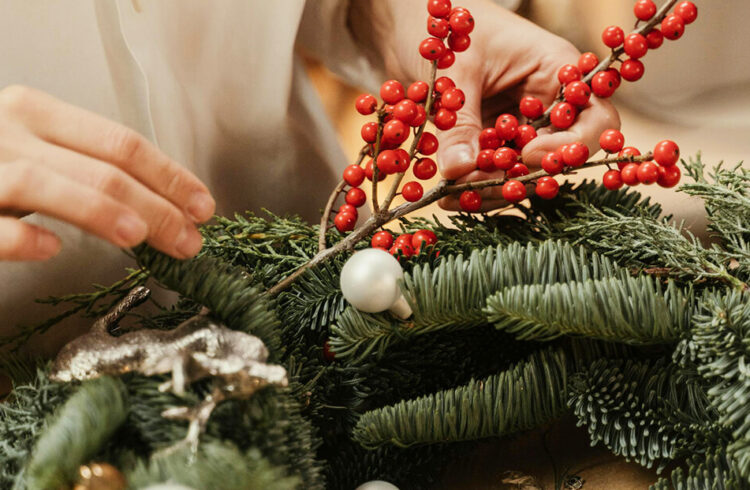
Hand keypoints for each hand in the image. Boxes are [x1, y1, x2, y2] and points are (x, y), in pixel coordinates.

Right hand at [0, 86, 214, 259]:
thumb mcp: (42, 150)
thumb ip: (91, 166)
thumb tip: (168, 202)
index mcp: (37, 113)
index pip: (121, 142)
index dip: (169, 176)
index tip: (202, 206)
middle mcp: (8, 133)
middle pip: (99, 167)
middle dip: (155, 205)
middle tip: (187, 240)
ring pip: (47, 185)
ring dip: (101, 212)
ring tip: (141, 238)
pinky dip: (20, 236)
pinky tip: (50, 248)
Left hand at [353, 0, 619, 210]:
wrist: (413, 20)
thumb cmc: (446, 27)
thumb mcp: (454, 71)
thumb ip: (459, 122)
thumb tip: (458, 171)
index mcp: (556, 72)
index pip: (594, 120)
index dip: (569, 145)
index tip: (527, 154)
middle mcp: (546, 103)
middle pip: (555, 157)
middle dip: (517, 177)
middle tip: (471, 186)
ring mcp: (520, 125)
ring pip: (522, 172)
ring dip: (491, 189)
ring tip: (451, 196)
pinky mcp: (494, 140)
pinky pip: (495, 171)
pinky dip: (475, 186)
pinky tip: (448, 194)